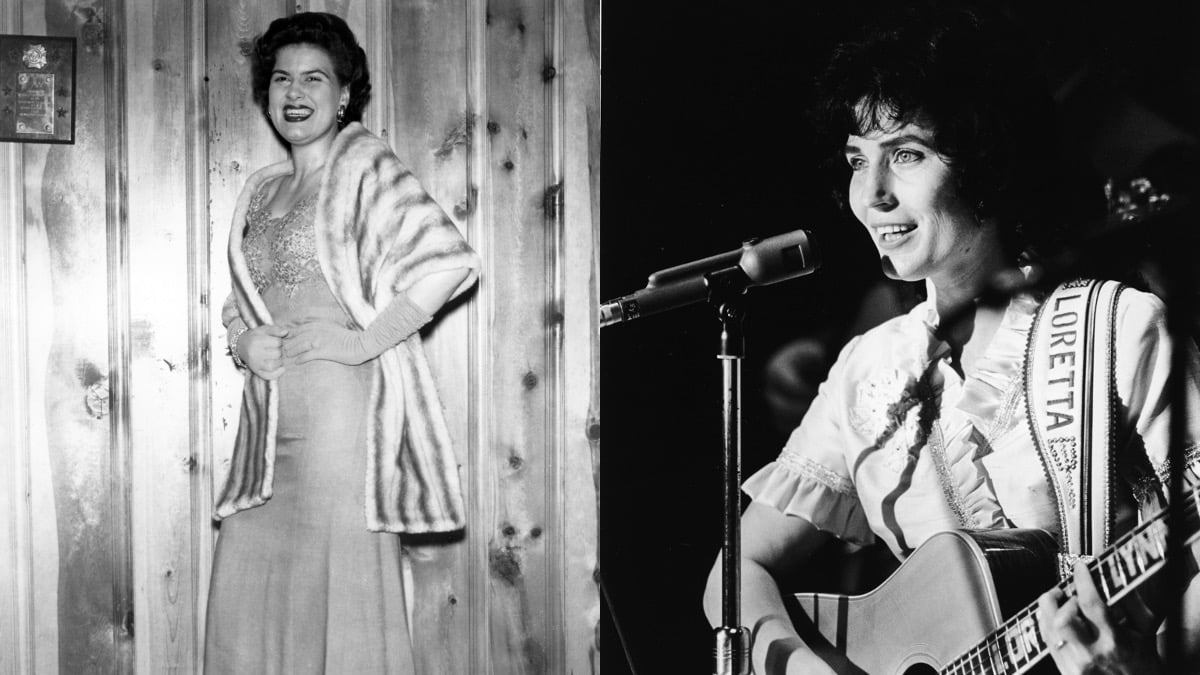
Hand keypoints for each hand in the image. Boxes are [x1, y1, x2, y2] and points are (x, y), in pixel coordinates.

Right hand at [238, 324, 288, 379]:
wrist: (241, 345)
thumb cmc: (256, 336)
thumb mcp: (264, 329)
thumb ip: (275, 329)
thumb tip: (286, 332)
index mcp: (257, 341)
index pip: (277, 342)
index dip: (280, 341)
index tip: (276, 341)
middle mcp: (254, 353)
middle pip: (276, 354)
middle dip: (280, 351)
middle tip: (276, 349)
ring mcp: (255, 364)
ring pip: (273, 366)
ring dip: (279, 362)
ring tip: (277, 357)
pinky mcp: (256, 371)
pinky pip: (268, 376)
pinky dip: (277, 374)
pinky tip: (281, 368)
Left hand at [282, 320, 370, 365]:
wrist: (362, 344)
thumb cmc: (350, 339)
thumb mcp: (334, 329)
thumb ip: (322, 330)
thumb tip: (314, 334)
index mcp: (320, 325)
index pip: (299, 329)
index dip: (291, 335)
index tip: (288, 340)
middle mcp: (317, 331)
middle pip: (296, 337)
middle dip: (289, 343)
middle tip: (284, 350)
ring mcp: (320, 341)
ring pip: (298, 346)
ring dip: (292, 351)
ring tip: (288, 356)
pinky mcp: (323, 351)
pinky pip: (307, 355)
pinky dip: (300, 359)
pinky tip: (297, 362)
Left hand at [1037, 562, 1162, 673]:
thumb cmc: (1144, 665)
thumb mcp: (1145, 632)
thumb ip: (1132, 602)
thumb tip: (1116, 576)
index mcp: (1116, 642)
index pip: (1092, 604)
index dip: (1083, 581)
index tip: (1080, 568)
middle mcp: (1092, 654)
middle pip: (1061, 619)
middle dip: (1057, 599)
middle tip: (1064, 591)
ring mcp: (1075, 665)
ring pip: (1048, 629)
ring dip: (1048, 610)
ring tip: (1057, 602)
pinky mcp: (1064, 671)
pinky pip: (1047, 642)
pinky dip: (1046, 624)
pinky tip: (1054, 618)